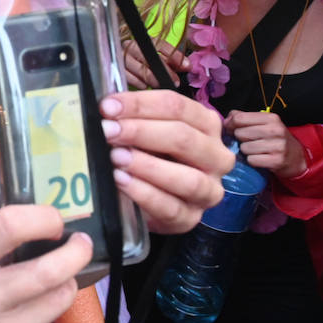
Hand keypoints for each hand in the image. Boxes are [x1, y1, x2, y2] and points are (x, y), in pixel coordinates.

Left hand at [100, 90, 234, 233]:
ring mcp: (208, 190)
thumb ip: (132, 118)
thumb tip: (106, 107)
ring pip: (187, 178)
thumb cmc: (149, 154)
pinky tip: (121, 181)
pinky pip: (171, 208)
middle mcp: (216, 156)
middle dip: (141, 132)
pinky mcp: (191, 218)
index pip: (178, 107)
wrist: (150, 197)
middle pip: (184, 138)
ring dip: (147, 166)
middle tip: (108, 131)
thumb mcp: (145, 131)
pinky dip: (144, 193)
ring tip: (116, 157)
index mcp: (206, 125)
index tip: (108, 106)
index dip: (140, 104)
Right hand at [121, 37, 187, 89]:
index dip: (173, 55)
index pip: (159, 44)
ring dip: (151, 76)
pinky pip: (125, 74)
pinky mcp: (115, 68)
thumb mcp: (160, 60)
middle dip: (163, 69)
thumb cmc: (145, 65)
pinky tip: (144, 86)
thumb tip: (187, 66)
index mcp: (144, 40)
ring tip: (160, 84)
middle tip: (175, 81)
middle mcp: (130, 45)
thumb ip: (173, 61)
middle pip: (147, 54)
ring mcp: (120, 56)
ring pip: (136, 65)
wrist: (124, 68)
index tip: (186, 66)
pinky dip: (136, 80)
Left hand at [226, 110, 306, 177]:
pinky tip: (260, 158)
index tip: (232, 129)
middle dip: (240, 139)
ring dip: (246, 151)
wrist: (295, 157)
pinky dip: (252, 161)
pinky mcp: (277, 160)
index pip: (239, 118)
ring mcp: (278, 146)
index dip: (231, 125)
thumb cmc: (273, 138)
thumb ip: (243, 118)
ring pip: (245, 147)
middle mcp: (276, 130)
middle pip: (240, 133)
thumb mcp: (263, 124)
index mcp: (271, 118)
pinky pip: (251, 160)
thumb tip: (226, 121)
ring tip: (255, 150)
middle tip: (248, 141)